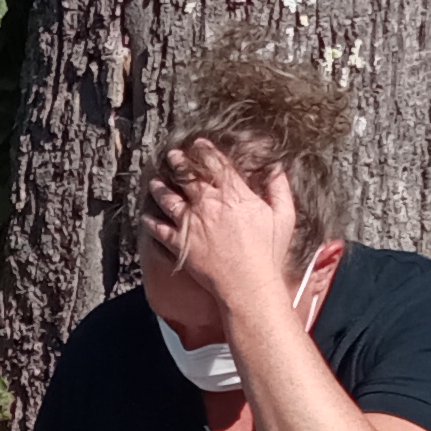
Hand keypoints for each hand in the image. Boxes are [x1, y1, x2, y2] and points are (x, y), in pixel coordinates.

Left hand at [140, 142, 299, 327]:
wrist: (248, 286)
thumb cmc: (268, 253)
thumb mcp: (284, 217)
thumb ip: (280, 188)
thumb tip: (277, 168)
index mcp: (233, 195)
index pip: (215, 163)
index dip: (205, 150)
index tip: (199, 144)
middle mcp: (208, 204)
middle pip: (187, 175)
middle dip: (178, 161)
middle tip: (173, 155)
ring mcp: (191, 223)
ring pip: (168, 197)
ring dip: (160, 187)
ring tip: (156, 182)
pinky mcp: (179, 244)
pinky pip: (158, 229)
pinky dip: (150, 221)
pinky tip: (146, 217)